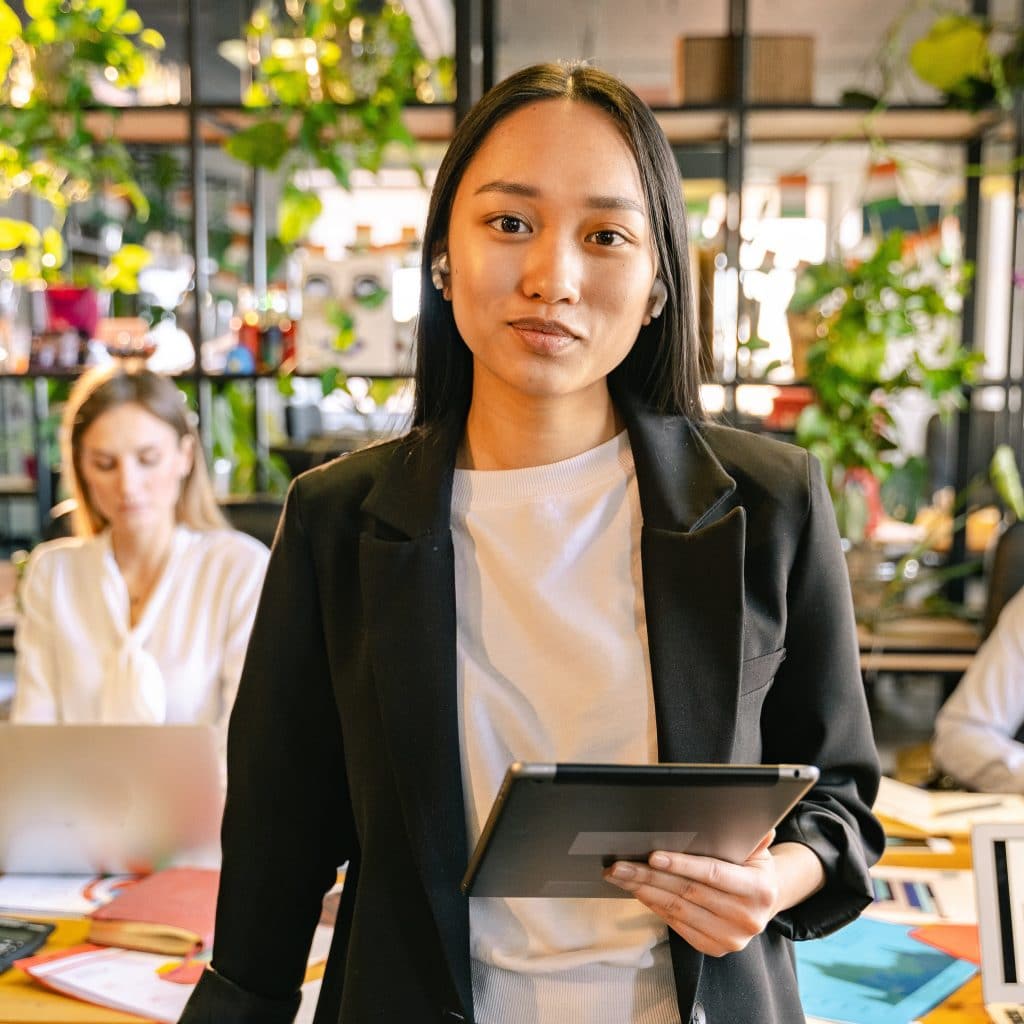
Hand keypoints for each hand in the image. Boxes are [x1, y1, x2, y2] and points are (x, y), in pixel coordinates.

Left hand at [603, 830, 777, 956]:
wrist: (765, 903)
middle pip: (687, 892)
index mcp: (759, 890)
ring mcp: (730, 938)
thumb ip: (749, 836)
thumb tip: (744, 816)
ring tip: (620, 876)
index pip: (712, 874)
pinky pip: (676, 923)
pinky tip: (638, 891)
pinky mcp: (714, 947)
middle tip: (620, 865)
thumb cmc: (754, 868)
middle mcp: (746, 918)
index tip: (653, 856)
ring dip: (644, 891)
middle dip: (649, 876)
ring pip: (677, 909)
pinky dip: (654, 905)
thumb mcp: (757, 849)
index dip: (681, 864)